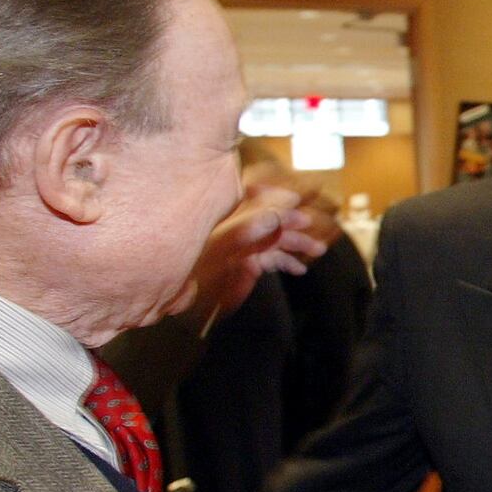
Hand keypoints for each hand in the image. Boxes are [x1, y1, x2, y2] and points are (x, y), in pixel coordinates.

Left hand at [176, 185, 327, 324]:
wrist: (173, 296)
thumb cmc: (189, 268)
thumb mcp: (217, 248)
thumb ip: (246, 231)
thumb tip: (275, 217)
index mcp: (224, 217)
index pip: (250, 196)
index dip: (273, 194)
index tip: (295, 198)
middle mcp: (233, 229)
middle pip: (267, 218)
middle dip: (291, 221)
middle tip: (310, 223)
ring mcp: (238, 247)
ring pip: (272, 240)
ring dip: (295, 244)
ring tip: (317, 249)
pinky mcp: (243, 266)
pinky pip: (268, 260)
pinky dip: (285, 263)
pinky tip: (299, 269)